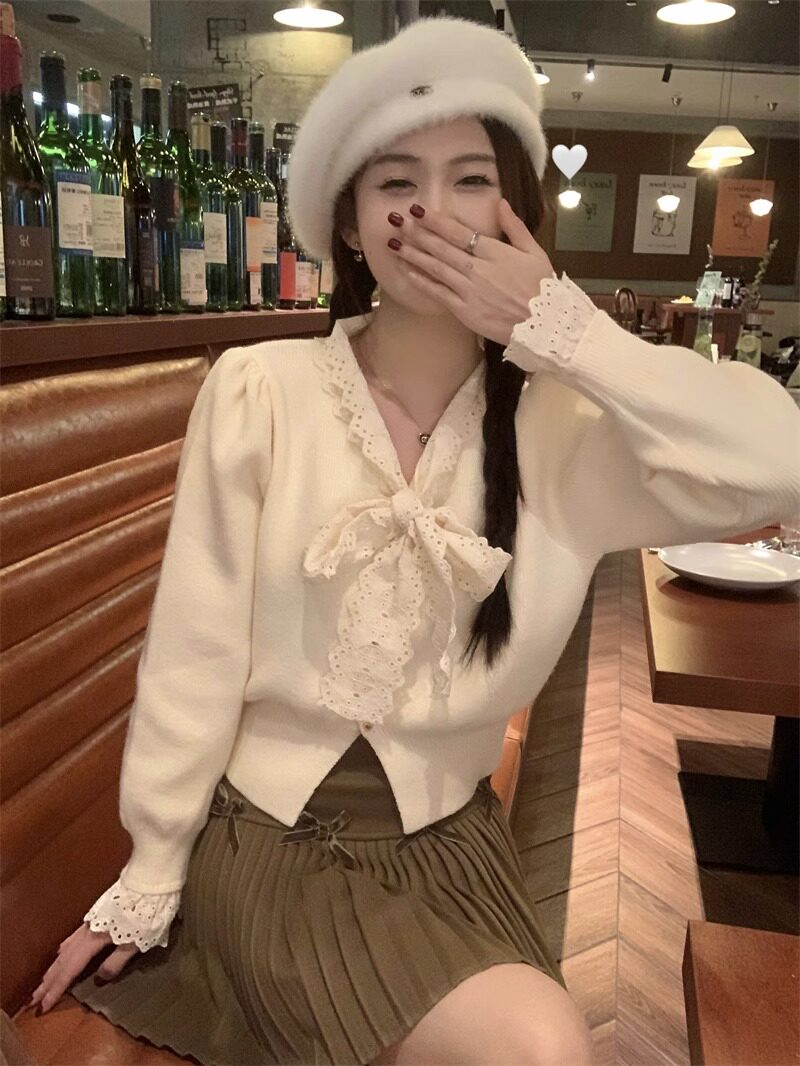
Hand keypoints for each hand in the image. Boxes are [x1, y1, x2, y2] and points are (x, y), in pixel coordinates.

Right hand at [26, 922, 139, 1013]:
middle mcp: (87, 932)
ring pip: (66, 949)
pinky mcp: (96, 916)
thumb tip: (98, 980)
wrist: (149, 882)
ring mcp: (90, 923)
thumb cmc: (146, 914)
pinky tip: (60, 952)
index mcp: (94, 940)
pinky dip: (63, 950)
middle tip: (33, 1000)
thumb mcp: (136, 942)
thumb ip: (116, 962)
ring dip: (53, 968)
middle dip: (48, 981)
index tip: (43, 1006)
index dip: (57, 989)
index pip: (71, 970)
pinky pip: (72, 938)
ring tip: (43, 982)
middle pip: (63, 961)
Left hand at [386, 199, 555, 346]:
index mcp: (497, 252)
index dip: (437, 221)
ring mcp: (470, 290)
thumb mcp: (535, 253)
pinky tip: (406, 270)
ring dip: (414, 253)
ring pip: (436, 267)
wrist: (545, 326)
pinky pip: (438, 292)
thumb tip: (501, 202)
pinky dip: (421, 280)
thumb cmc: (543, 290)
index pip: (460, 232)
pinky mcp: (464, 310)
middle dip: (419, 233)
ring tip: (395, 242)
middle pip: (443, 247)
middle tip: (399, 220)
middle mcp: (479, 269)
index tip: (420, 211)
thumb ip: (515, 227)